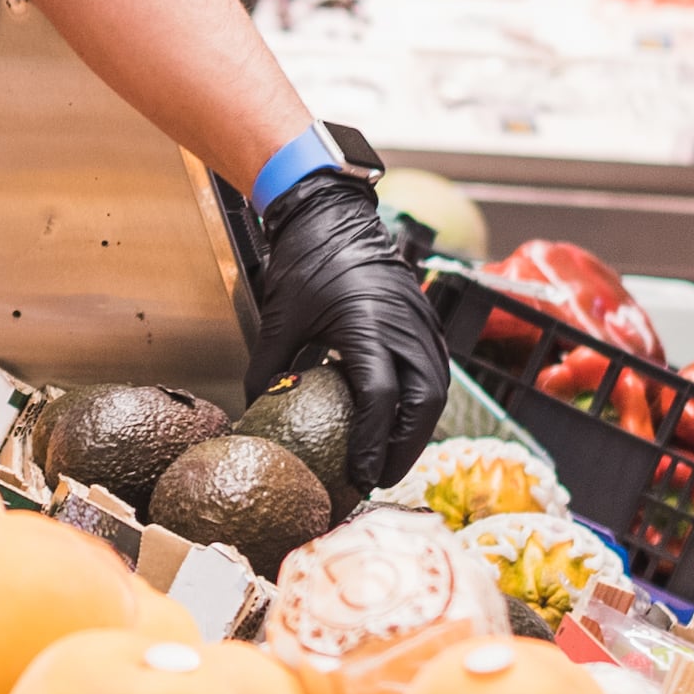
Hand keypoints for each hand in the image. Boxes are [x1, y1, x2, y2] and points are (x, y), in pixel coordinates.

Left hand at [246, 172, 446, 502]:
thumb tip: (256, 411)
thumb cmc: (307, 260)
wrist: (335, 216)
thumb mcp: (280, 316)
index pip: (381, 398)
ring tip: (390, 459)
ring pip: (437, 390)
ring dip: (418, 430)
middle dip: (406, 448)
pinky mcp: (425, 322)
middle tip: (379, 477)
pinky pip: (436, 372)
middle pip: (424, 403)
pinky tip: (400, 423)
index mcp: (369, 325)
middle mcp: (405, 327)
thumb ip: (269, 367)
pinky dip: (423, 404)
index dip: (371, 442)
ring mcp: (421, 323)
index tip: (357, 474)